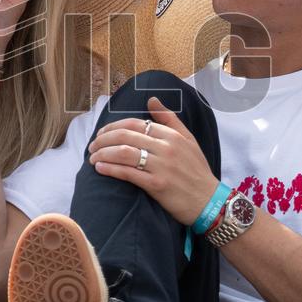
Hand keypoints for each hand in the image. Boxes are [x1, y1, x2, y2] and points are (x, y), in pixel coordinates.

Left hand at [87, 97, 217, 224]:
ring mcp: (161, 166)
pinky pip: (128, 173)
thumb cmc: (197, 170)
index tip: (102, 133)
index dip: (114, 126)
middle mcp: (166, 147)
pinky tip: (100, 168)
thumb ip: (169, 119)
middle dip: (103, 139)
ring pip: (123, 153)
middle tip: (92, 146)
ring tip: (92, 158)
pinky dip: (110, 169)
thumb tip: (151, 99)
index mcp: (172, 135)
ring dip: (102, 153)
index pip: (135, 123)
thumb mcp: (188, 139)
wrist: (209, 201)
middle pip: (125, 136)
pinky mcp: (157, 185)